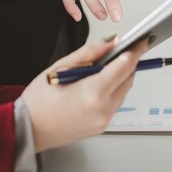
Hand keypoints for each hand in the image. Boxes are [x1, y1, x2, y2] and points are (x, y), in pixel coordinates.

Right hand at [22, 38, 148, 152]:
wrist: (29, 130)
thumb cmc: (39, 101)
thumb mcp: (61, 67)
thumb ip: (90, 52)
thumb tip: (111, 41)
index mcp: (93, 92)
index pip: (125, 66)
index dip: (136, 51)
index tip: (142, 41)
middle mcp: (103, 109)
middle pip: (128, 79)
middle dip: (128, 64)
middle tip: (122, 51)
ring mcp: (104, 120)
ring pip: (123, 92)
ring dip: (119, 78)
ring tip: (104, 69)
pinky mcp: (102, 126)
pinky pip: (115, 104)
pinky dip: (111, 92)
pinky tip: (97, 86)